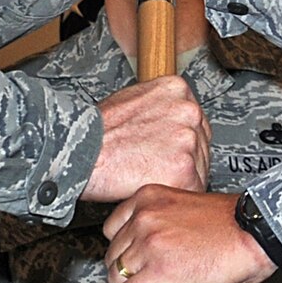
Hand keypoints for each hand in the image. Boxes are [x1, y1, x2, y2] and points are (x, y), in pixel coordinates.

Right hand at [81, 75, 209, 200]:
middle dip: (183, 158)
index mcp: (176, 89)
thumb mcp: (131, 100)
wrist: (79, 153)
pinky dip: (176, 193)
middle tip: (156, 167)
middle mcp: (188, 110)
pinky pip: (193, 188)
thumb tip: (168, 119)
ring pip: (200, 167)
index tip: (168, 149)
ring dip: (180, 177)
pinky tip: (156, 188)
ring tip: (151, 177)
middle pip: (201, 143)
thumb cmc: (96, 132)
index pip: (195, 119)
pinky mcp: (185, 168)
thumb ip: (158, 107)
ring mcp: (189, 139)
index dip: (180, 139)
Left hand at [102, 189, 276, 282]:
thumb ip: (159, 224)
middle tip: (144, 281)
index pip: (112, 229)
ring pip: (116, 278)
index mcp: (149, 197)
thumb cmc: (231, 225)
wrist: (256, 233)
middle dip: (126, 272)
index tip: (132, 260)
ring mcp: (150, 244)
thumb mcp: (185, 210)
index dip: (123, 250)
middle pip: (112, 255)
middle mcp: (145, 218)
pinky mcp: (160, 272)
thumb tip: (144, 251)